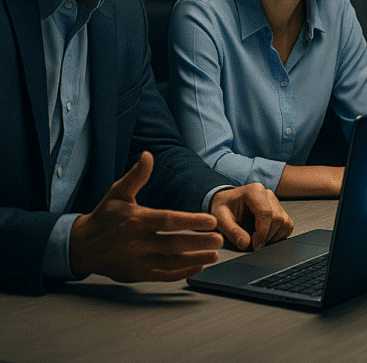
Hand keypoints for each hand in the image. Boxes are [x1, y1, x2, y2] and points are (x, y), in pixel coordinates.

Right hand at [69, 151, 223, 281]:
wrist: (82, 246)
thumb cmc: (104, 217)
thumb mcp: (117, 193)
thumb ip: (136, 176)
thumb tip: (148, 155)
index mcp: (136, 220)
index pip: (168, 221)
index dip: (190, 221)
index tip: (211, 221)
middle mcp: (137, 242)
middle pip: (173, 244)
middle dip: (199, 242)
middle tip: (220, 239)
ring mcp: (138, 261)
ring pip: (171, 262)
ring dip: (195, 258)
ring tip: (216, 254)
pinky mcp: (138, 275)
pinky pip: (164, 276)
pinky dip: (183, 272)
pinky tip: (199, 265)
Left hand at [210, 184, 293, 250]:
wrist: (226, 203)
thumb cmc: (223, 207)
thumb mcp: (220, 219)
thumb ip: (232, 231)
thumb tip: (246, 244)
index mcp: (254, 191)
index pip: (266, 213)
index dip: (262, 232)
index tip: (255, 245)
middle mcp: (267, 194)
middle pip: (277, 219)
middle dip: (267, 236)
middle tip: (253, 244)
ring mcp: (275, 201)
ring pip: (285, 222)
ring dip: (274, 237)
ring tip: (259, 240)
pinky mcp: (279, 210)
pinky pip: (287, 225)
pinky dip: (279, 235)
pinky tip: (266, 237)